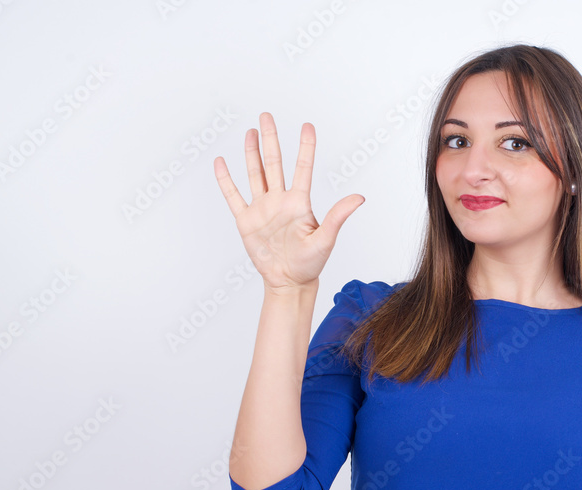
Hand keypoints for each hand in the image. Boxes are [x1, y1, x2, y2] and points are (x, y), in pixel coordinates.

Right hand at [213, 112, 364, 292]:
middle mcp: (280, 201)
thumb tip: (360, 197)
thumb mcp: (326, 239)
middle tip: (266, 115)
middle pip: (273, 164)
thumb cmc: (310, 263)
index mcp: (299, 203)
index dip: (305, 147)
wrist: (289, 282)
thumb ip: (338, 216)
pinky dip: (226, 180)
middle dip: (270, 139)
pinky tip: (221, 163)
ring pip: (254, 174)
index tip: (307, 126)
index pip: (302, 168)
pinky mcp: (246, 221)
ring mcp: (262, 209)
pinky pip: (233, 197)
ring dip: (251, 153)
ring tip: (251, 132)